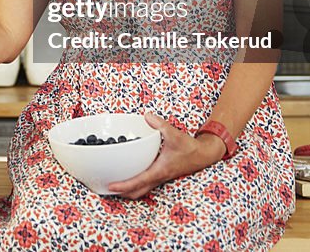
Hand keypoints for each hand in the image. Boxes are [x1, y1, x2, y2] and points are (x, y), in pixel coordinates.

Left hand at [105, 113, 225, 198]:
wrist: (202, 155)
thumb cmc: (189, 147)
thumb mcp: (174, 134)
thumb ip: (160, 124)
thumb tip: (147, 116)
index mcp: (160, 170)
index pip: (138, 182)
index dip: (124, 185)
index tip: (111, 186)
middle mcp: (158, 177)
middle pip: (137, 192)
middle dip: (122, 193)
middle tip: (106, 188)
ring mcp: (160, 178)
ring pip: (141, 190)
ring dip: (127, 191)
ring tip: (113, 186)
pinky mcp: (161, 175)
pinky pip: (145, 184)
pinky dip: (135, 184)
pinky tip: (128, 175)